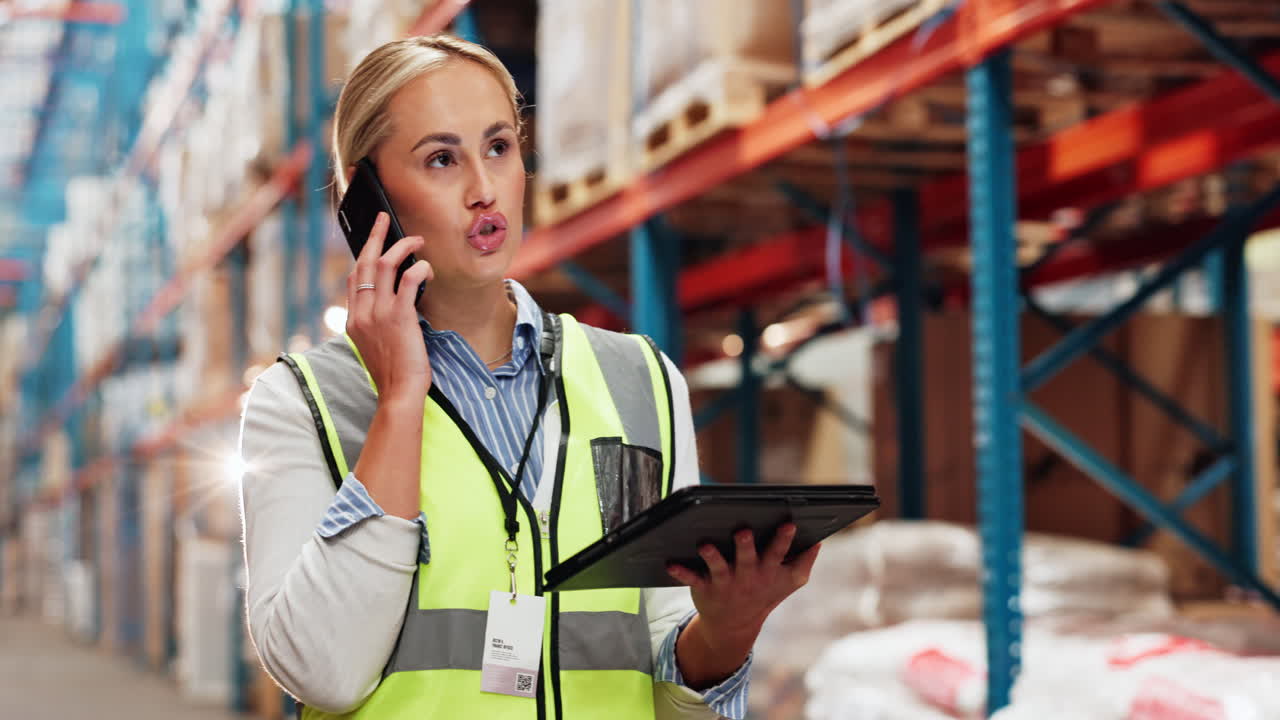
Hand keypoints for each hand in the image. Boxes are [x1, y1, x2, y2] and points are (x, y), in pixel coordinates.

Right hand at [345, 212, 434, 402]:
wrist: (398, 393)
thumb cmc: (394, 374)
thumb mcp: (376, 346)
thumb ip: (377, 325)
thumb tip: (392, 306)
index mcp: (354, 320)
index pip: (353, 278)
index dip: (362, 255)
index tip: (371, 242)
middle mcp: (361, 313)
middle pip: (363, 262)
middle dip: (374, 236)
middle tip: (384, 218)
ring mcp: (378, 313)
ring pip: (384, 264)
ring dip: (402, 246)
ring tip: (416, 240)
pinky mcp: (399, 316)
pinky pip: (407, 280)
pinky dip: (418, 268)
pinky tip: (427, 268)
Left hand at [666, 524, 819, 687]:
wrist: (734, 625)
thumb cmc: (764, 592)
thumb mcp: (789, 581)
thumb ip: (804, 562)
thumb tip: (818, 541)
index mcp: (768, 570)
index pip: (778, 553)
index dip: (784, 539)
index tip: (789, 523)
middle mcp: (747, 576)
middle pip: (747, 558)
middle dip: (746, 546)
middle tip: (743, 531)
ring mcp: (726, 582)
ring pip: (719, 567)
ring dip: (712, 556)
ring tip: (704, 545)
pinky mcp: (705, 588)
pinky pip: (692, 579)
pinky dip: (681, 572)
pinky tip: (670, 563)